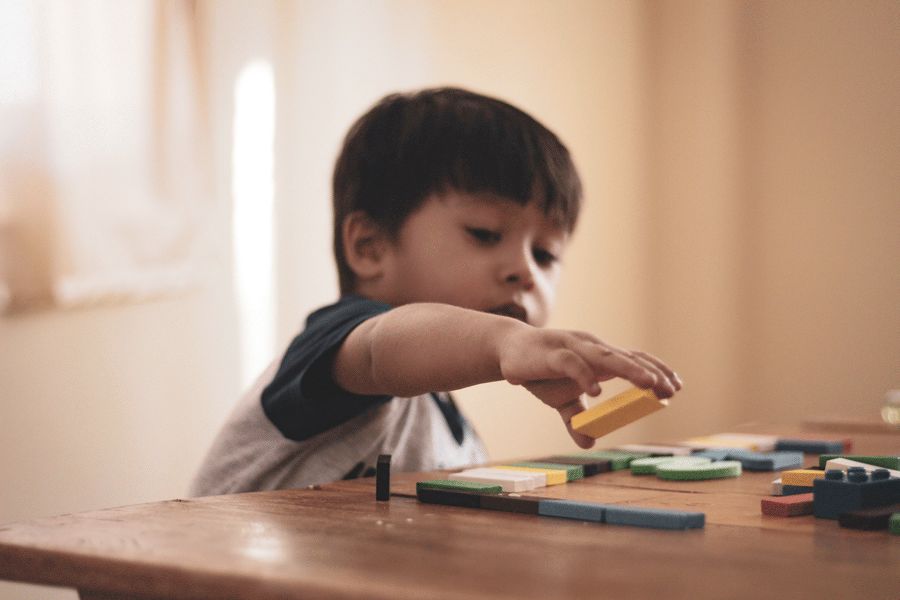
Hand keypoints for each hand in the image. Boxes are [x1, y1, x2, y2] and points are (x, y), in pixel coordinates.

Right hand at [498, 327, 681, 446]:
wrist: (506, 351)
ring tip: (649, 383)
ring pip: (606, 357)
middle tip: (670, 389)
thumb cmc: (538, 371)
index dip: (655, 371)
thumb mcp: (560, 400)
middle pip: (627, 357)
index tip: (675, 389)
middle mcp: (591, 348)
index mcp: (598, 358)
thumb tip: (588, 443)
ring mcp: (573, 348)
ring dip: (630, 369)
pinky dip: (586, 377)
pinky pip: (573, 364)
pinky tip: (597, 393)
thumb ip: (576, 419)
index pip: (634, 359)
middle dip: (651, 373)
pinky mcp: (553, 354)